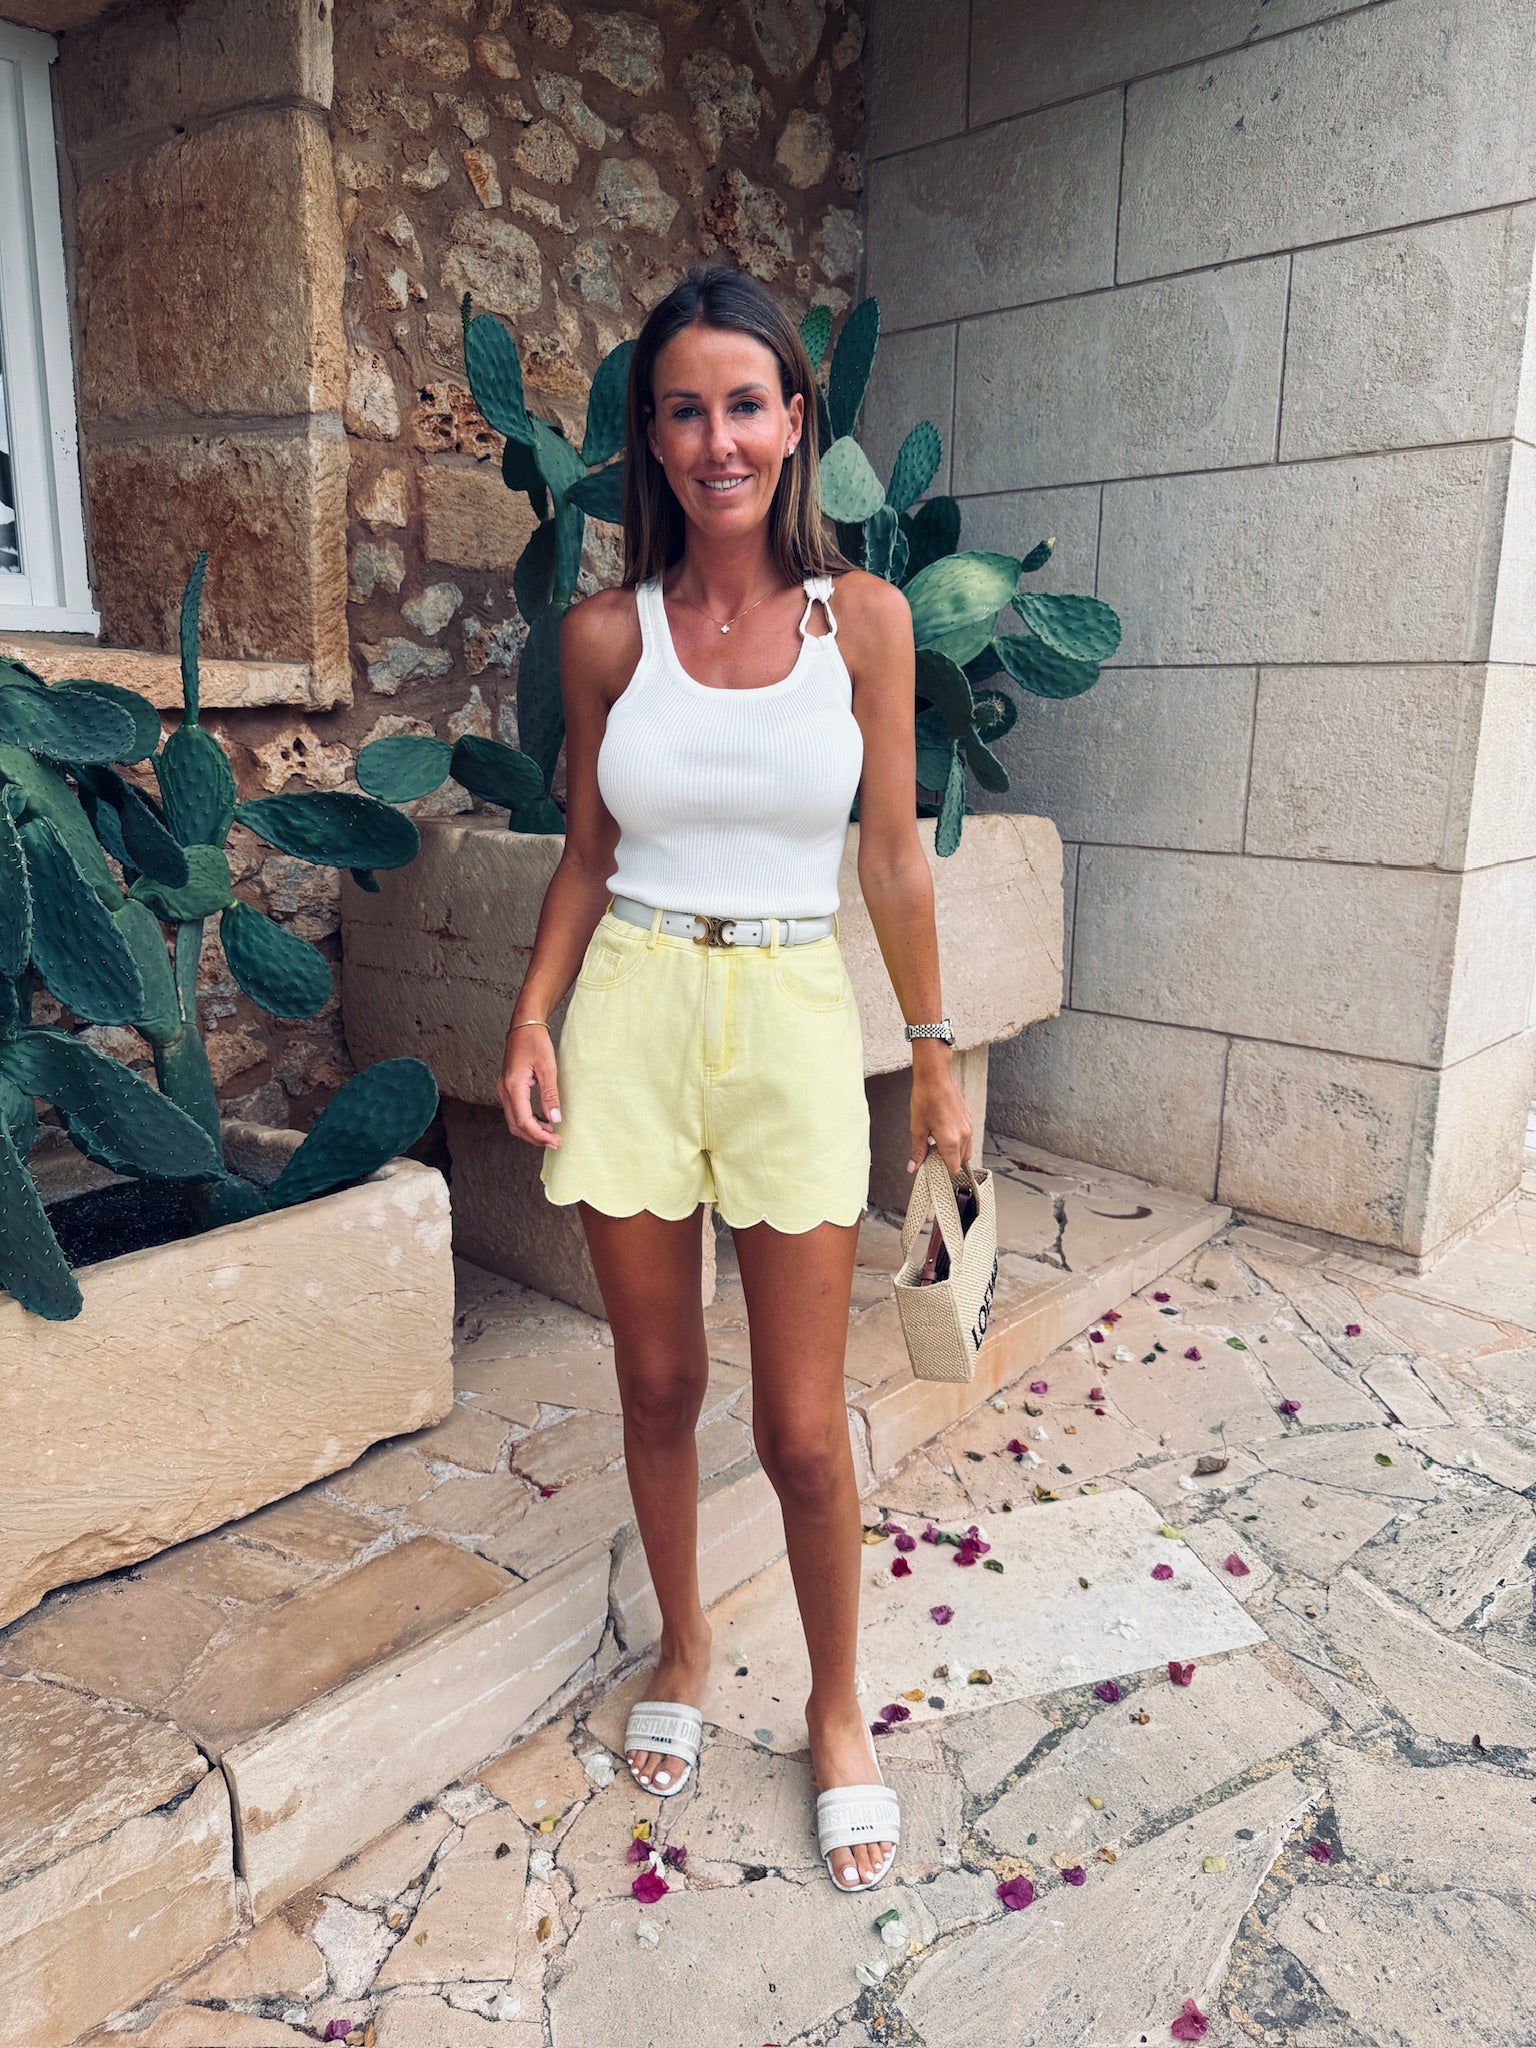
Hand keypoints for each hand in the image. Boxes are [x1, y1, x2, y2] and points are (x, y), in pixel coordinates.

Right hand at [498, 1022, 561, 1147]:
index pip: (523, 1120)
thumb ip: (550, 1094)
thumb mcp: (548, 1067)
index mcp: (513, 1086)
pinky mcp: (508, 1087)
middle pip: (516, 1125)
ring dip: (531, 1131)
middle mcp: (504, 1089)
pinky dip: (527, 1121)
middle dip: (535, 1137)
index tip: (555, 1141)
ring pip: (514, 1120)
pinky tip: (542, 1121)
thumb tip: (554, 1119)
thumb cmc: (535, 1042)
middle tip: (555, 1142)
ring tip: (550, 1135)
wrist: (524, 1025)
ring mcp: (504, 1089)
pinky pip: (515, 1111)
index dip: (539, 1135)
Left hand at [908, 1060, 971, 1177]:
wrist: (935, 1076)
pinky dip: (958, 1142)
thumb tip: (913, 1167)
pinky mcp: (968, 1119)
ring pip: (966, 1150)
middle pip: (962, 1161)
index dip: (944, 1172)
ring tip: (937, 1145)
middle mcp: (964, 1135)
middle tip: (933, 1158)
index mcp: (951, 1141)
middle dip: (949, 1163)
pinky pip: (967, 1138)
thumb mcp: (917, 1128)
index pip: (953, 1168)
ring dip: (955, 1153)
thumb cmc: (925, 1099)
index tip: (933, 1169)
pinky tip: (943, 1133)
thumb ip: (917, 1151)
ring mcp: (968, 1127)